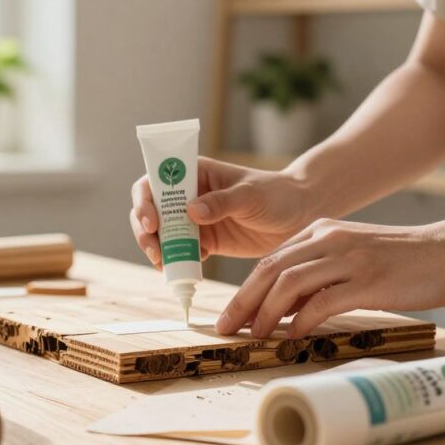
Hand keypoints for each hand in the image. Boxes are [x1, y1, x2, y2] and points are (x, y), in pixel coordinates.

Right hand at [130, 157, 313, 267]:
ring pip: (161, 235)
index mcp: (194, 173)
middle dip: (145, 232)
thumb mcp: (251, 195)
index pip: (156, 181)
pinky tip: (182, 271)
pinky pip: (180, 253)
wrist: (299, 216)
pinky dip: (175, 263)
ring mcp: (193, 220)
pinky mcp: (204, 242)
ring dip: (157, 250)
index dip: (145, 201)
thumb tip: (191, 211)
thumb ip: (222, 202)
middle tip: (155, 252)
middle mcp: (187, 195)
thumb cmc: (277, 194)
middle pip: (150, 211)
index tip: (152, 222)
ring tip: (165, 265)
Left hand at [215, 218, 444, 338]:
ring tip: (257, 337)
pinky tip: (294, 336)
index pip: (269, 261)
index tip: (229, 318)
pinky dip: (301, 321)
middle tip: (226, 330)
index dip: (243, 291)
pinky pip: (322, 301)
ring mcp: (348, 259)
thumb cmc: (400, 260)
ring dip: (266, 314)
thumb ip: (317, 275)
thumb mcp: (349, 256)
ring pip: (288, 283)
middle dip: (242, 303)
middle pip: (269, 270)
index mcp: (320, 232)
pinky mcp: (369, 281)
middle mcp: (328, 240)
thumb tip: (282, 310)